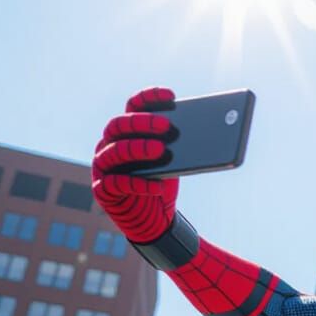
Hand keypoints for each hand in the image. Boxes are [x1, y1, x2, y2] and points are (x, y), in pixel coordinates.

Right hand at [91, 87, 179, 242]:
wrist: (155, 219)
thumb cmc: (164, 183)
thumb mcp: (176, 163)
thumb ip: (182, 147)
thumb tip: (213, 130)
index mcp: (127, 132)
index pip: (132, 106)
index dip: (148, 97)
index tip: (171, 96)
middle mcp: (110, 144)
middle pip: (118, 125)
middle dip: (142, 123)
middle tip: (167, 126)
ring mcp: (103, 167)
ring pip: (114, 151)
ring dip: (137, 149)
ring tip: (161, 150)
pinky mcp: (103, 191)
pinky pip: (115, 184)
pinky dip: (137, 184)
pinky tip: (158, 186)